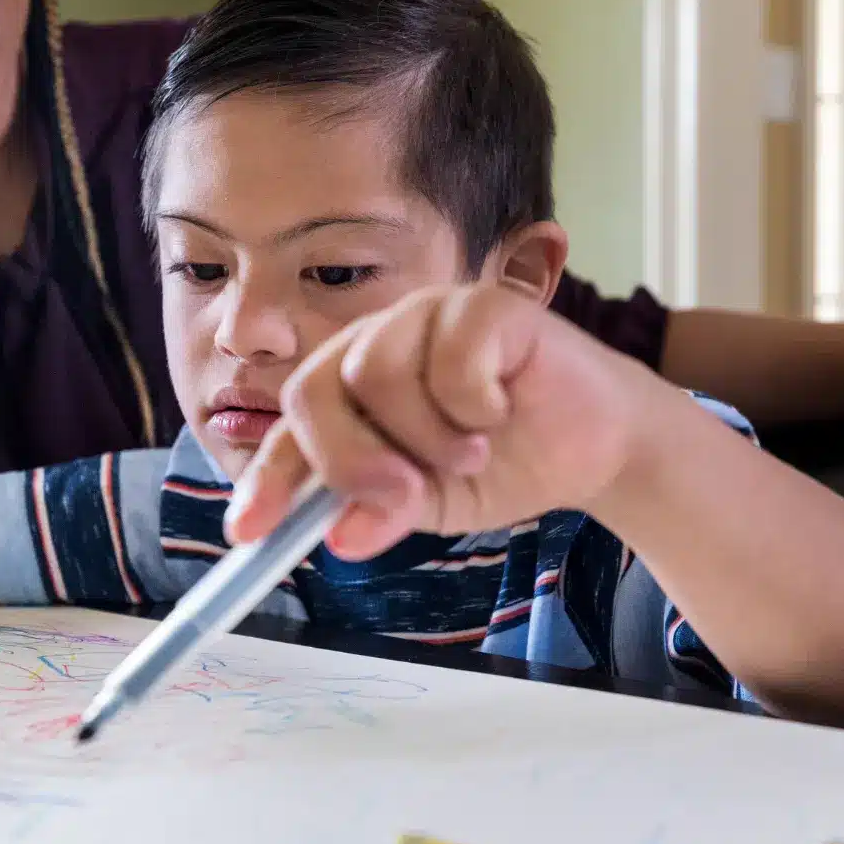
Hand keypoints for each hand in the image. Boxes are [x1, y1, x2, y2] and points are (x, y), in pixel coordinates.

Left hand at [225, 283, 653, 558]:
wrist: (596, 445)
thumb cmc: (504, 463)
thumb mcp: (429, 505)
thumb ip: (379, 513)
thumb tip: (341, 539)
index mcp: (350, 393)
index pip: (287, 432)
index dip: (264, 482)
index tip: (247, 535)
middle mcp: (377, 343)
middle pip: (313, 392)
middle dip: (348, 459)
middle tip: (403, 496)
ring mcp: (427, 315)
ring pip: (377, 375)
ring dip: (429, 437)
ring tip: (473, 450)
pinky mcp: (484, 303)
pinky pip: (452, 359)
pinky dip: (477, 404)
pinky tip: (503, 408)